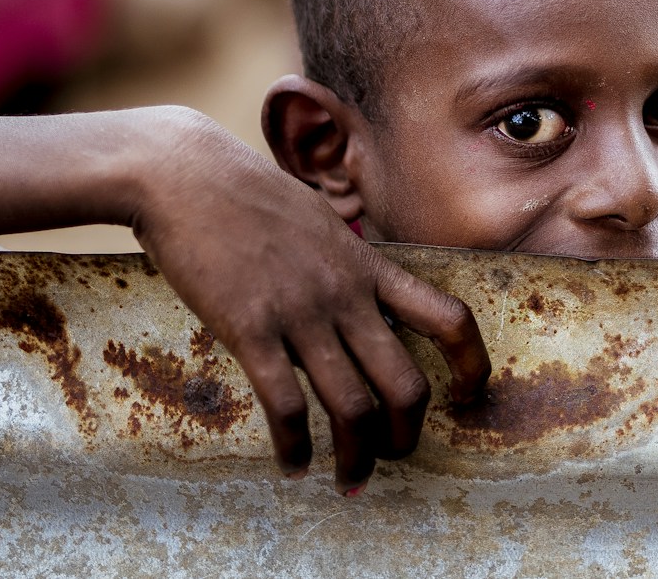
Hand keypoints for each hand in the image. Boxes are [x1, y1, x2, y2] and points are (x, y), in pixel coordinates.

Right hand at [130, 110, 489, 492]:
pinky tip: (293, 465)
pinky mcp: (250, 328)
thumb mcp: (321, 221)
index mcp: (367, 266)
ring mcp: (301, 313)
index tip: (469, 393)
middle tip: (396, 456)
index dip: (471, 362)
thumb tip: (360, 289)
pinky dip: (294, 448)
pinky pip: (285, 405)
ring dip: (356, 457)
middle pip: (405, 382)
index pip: (447, 316)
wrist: (186, 175)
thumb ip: (345, 261)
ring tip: (350, 481)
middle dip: (408, 434)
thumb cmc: (248, 195)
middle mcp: (345, 294)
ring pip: (351, 406)